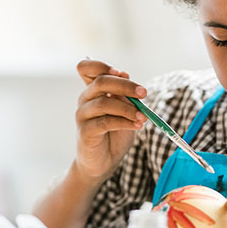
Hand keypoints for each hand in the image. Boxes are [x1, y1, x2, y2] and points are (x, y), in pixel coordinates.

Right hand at [74, 59, 146, 183]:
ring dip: (128, 108)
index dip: (101, 65)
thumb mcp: (124, 110)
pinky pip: (105, 122)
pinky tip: (137, 126)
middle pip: (101, 81)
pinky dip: (124, 122)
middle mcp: (85, 99)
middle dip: (126, 85)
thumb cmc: (114, 134)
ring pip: (104, 102)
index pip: (86, 67)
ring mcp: (82, 115)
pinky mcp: (85, 131)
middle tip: (144, 93)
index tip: (120, 72)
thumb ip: (124, 94)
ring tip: (143, 117)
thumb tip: (124, 73)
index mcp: (93, 90)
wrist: (104, 162)